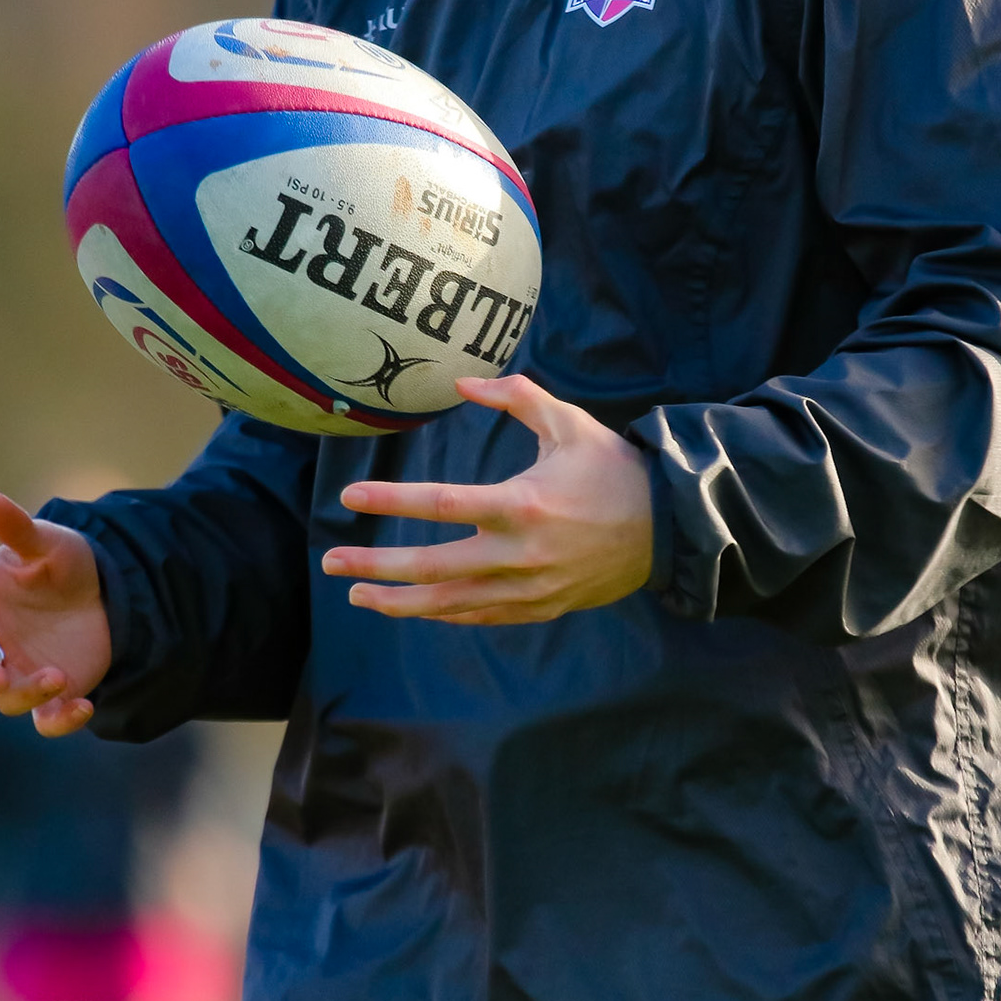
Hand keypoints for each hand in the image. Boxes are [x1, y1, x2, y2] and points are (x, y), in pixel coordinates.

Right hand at [0, 490, 110, 734]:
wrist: (103, 589)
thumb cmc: (58, 561)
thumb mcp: (43, 541)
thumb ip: (15, 528)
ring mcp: (17, 670)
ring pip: (7, 698)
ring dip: (26, 693)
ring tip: (56, 676)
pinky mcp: (51, 691)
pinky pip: (47, 719)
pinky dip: (61, 720)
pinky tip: (83, 706)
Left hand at [322, 375, 652, 623]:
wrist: (668, 529)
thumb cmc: (612, 470)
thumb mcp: (567, 422)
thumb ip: (513, 397)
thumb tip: (461, 385)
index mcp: (523, 504)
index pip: (441, 504)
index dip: (391, 500)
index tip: (350, 497)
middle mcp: (520, 554)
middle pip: (432, 566)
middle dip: (376, 565)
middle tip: (332, 561)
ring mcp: (529, 588)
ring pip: (449, 603)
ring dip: (398, 602)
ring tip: (358, 595)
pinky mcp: (539, 608)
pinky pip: (480, 616)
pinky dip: (442, 613)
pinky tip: (411, 607)